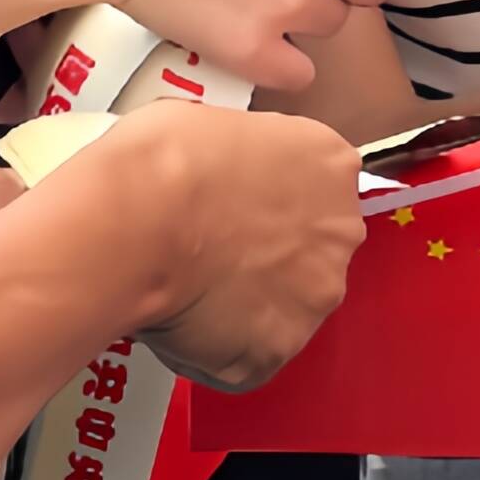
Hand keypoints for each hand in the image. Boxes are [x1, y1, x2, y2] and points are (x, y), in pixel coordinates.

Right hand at [63, 99, 363, 392]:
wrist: (139, 220)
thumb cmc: (165, 160)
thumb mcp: (218, 123)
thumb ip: (246, 158)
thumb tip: (226, 177)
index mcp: (331, 166)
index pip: (314, 189)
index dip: (267, 202)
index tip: (231, 208)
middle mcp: (340, 234)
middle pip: (309, 253)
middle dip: (265, 258)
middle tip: (208, 253)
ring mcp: (314, 298)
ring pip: (281, 309)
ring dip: (244, 305)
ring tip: (186, 290)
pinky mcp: (277, 350)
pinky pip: (247, 355)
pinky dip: (215, 348)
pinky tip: (178, 320)